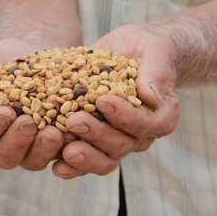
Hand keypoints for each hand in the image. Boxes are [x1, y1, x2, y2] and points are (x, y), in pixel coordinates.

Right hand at [0, 39, 63, 169]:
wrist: (33, 53)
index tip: (5, 111)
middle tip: (29, 122)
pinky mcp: (52, 144)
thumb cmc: (1, 59)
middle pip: (4, 156)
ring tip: (54, 132)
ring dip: (42, 150)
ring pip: (32, 161)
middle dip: (17, 141)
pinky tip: (74, 134)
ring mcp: (28, 147)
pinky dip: (66, 147)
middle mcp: (0, 143)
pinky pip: (59, 154)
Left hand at [52, 24, 178, 178]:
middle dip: (97, 135)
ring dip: (84, 157)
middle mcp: (139, 134)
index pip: (145, 123)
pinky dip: (72, 167)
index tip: (102, 101)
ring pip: (104, 159)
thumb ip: (156, 70)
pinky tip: (57, 165)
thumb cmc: (141, 48)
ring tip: (66, 151)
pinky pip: (86, 162)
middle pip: (121, 144)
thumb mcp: (153, 48)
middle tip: (74, 121)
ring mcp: (116, 141)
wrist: (123, 52)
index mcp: (160, 115)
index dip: (125, 116)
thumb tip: (151, 96)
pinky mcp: (94, 143)